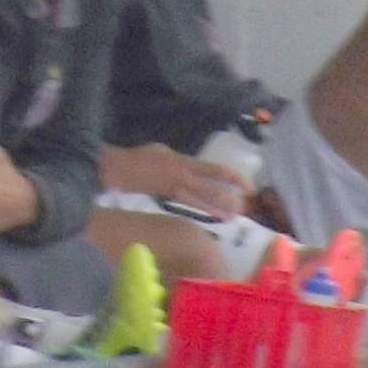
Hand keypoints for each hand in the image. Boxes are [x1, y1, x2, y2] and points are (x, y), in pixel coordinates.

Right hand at [105, 141, 251, 217]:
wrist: (119, 171)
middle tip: (244, 207)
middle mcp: (184, 179)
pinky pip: (192, 206)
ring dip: (219, 210)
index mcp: (185, 163)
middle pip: (213, 192)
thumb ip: (181, 160)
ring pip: (203, 203)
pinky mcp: (170, 199)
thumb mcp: (164, 150)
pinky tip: (214, 216)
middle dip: (230, 200)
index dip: (235, 178)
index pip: (217, 171)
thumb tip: (190, 167)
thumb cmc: (140, 157)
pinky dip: (205, 210)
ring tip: (233, 216)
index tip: (248, 185)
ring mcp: (177, 191)